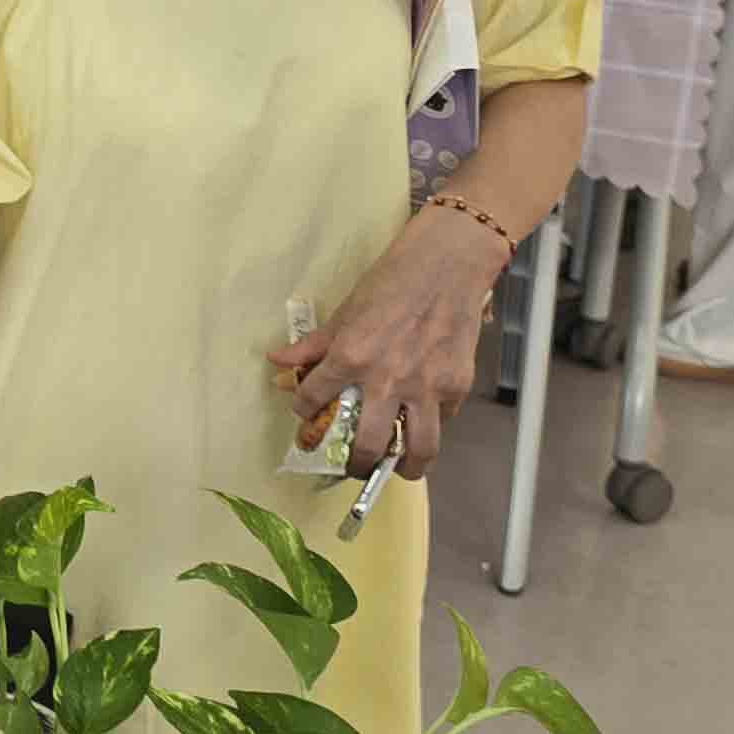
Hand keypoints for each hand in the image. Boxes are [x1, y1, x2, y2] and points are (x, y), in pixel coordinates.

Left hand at [268, 205, 507, 476]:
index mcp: (350, 357)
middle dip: (356, 464)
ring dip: (406, 467)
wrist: (446, 264)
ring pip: (416, 449)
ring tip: (398, 469)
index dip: (303, 411)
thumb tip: (277, 361)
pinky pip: (443, 420)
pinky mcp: (456, 385)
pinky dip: (433, 424)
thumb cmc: (392, 281)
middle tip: (353, 464)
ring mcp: (426, 387)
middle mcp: (386, 380)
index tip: (306, 415)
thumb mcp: (345, 310)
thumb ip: (313, 344)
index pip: (314, 400)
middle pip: (368, 446)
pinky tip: (424, 421)